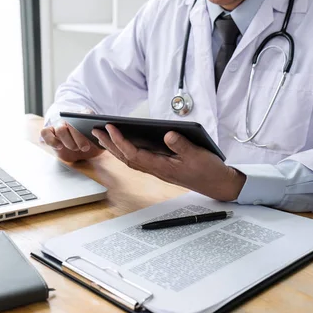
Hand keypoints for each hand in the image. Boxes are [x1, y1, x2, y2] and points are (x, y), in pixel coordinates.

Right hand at [41, 119, 103, 162]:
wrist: (82, 148)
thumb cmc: (92, 141)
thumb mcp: (101, 138)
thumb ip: (105, 135)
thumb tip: (111, 134)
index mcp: (84, 116)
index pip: (84, 114)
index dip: (86, 120)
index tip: (91, 129)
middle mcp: (70, 119)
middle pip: (70, 123)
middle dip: (78, 136)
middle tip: (85, 147)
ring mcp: (59, 125)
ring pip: (59, 129)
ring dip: (68, 141)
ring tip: (75, 148)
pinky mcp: (50, 134)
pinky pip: (45, 133)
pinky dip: (50, 139)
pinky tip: (59, 146)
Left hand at [92, 125, 245, 201]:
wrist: (217, 184)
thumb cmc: (208, 170)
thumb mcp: (198, 154)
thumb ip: (182, 145)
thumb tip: (168, 134)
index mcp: (162, 167)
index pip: (134, 153)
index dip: (120, 141)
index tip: (110, 128)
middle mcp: (156, 170)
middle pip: (126, 157)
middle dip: (110, 144)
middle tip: (96, 131)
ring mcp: (157, 170)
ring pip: (130, 160)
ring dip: (115, 148)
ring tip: (103, 136)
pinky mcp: (161, 168)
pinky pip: (138, 160)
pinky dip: (126, 151)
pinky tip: (122, 144)